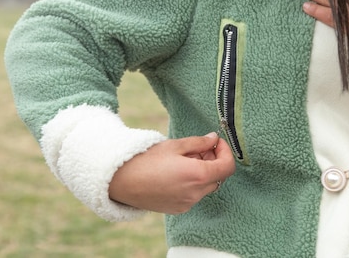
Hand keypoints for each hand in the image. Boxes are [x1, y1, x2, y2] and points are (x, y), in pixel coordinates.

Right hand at [108, 132, 235, 213]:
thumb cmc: (145, 161)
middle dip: (213, 162)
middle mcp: (195, 193)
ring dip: (203, 173)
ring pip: (206, 187)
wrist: (120, 181)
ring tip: (184, 160)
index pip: (228, 167)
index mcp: (197, 175)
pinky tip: (176, 174)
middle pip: (218, 177)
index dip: (226, 152)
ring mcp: (187, 203)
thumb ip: (199, 143)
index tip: (216, 143)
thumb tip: (213, 139)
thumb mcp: (174, 146)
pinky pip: (194, 195)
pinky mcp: (178, 209)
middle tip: (198, 149)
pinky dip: (192, 184)